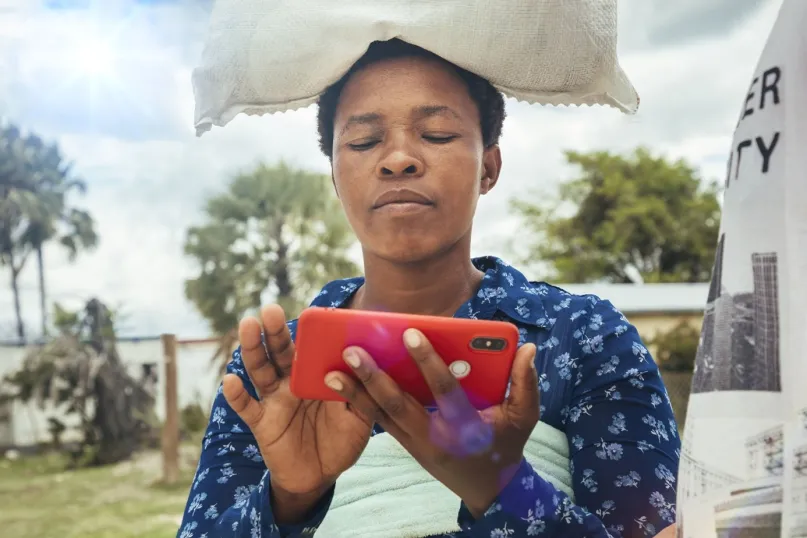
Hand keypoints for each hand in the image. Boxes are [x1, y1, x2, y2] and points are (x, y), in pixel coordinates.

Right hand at [222, 305, 372, 521]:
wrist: (321, 475)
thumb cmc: (342, 439)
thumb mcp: (360, 416)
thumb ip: (361, 392)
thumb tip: (360, 365)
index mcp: (315, 375)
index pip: (309, 347)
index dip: (308, 331)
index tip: (309, 312)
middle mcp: (291, 381)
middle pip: (280, 352)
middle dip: (275, 331)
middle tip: (271, 309)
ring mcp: (275, 400)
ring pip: (260, 370)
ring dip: (252, 349)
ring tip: (248, 326)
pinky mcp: (262, 422)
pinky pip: (247, 407)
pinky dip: (236, 395)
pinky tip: (230, 380)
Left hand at [324, 328, 539, 515]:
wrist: (488, 488)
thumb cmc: (506, 445)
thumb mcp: (524, 417)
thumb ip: (525, 382)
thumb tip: (527, 348)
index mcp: (465, 426)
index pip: (443, 391)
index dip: (427, 362)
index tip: (410, 333)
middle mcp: (435, 436)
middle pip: (398, 405)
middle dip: (373, 378)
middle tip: (351, 351)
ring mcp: (416, 443)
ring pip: (380, 416)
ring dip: (354, 394)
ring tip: (330, 372)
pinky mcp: (405, 444)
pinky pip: (379, 423)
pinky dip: (359, 404)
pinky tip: (339, 386)